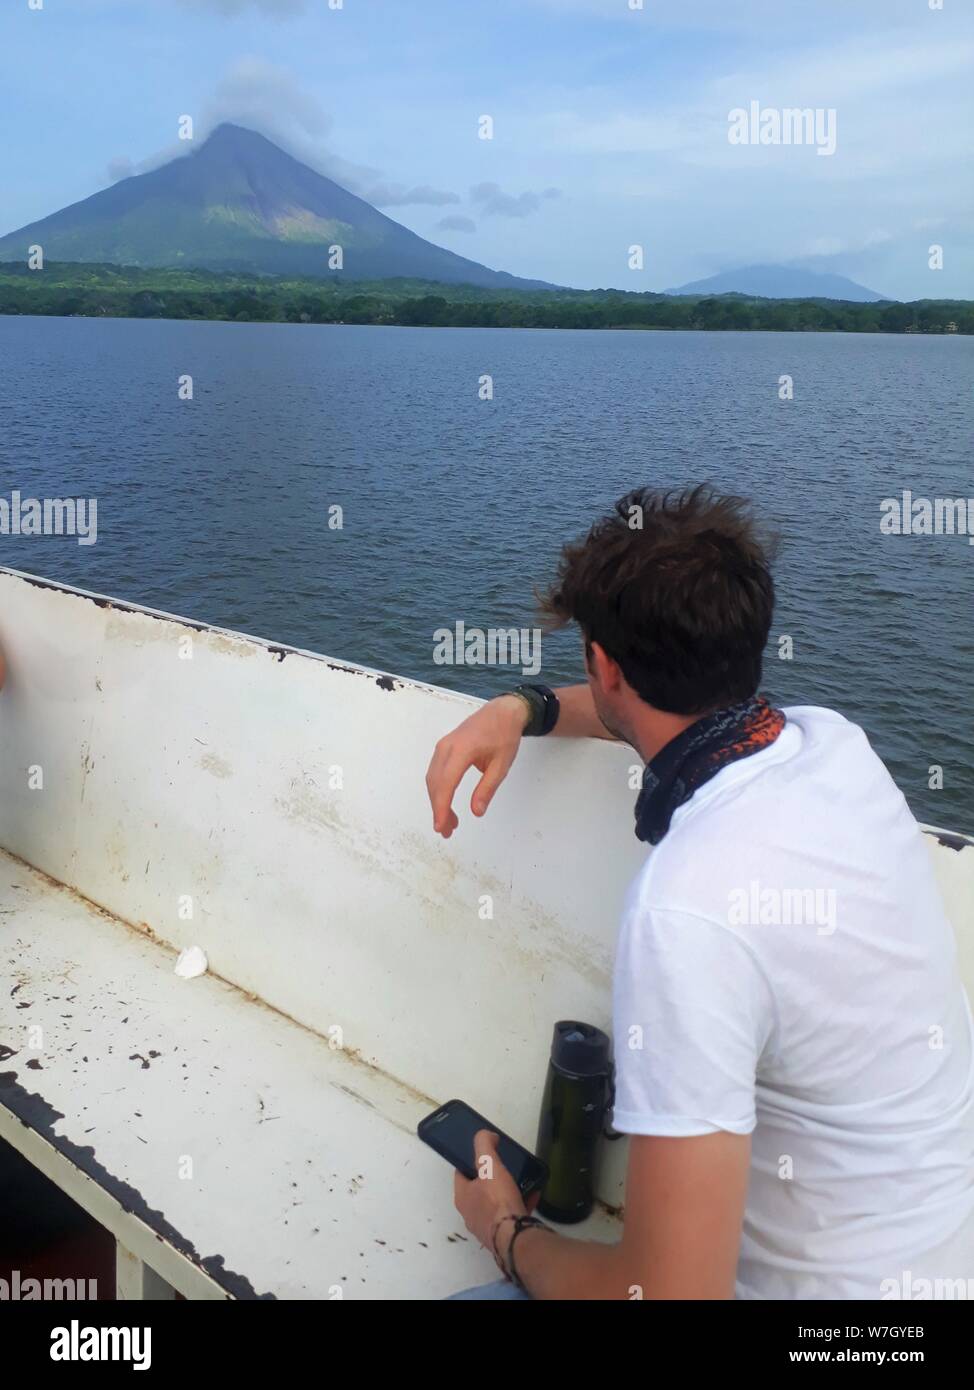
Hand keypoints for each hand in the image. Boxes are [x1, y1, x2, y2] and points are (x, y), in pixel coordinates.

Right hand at [426, 695, 528, 838]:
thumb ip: (487, 788)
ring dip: (438, 801)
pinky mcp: (444, 748)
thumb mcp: (502, 765)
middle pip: (436, 783)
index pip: (447, 782)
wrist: (501, 712)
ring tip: (449, 822)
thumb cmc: (504, 736)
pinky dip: (439, 790)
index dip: (441, 806)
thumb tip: (476, 811)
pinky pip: (436, 772)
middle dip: (438, 809)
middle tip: (447, 831)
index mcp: (462, 749)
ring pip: (433, 779)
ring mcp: (443, 746)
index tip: (441, 825)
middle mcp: (447, 747)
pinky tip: (447, 803)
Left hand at [453, 1130, 528, 1264]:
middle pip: (479, 1190)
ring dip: (507, 1192)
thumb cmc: (497, 1200)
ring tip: (520, 1181)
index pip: (461, 1173)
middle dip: (492, 1178)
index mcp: (462, 1198)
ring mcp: (487, 1228)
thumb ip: (484, 1146)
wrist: (515, 1237)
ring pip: (496, 1204)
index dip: (471, 1161)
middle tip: (504, 1167)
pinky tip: (532, 1196)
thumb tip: (485, 1135)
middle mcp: (471, 1214)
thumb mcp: (489, 1166)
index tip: (485, 1154)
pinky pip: (510, 1216)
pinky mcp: (503, 1237)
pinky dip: (519, 1205)